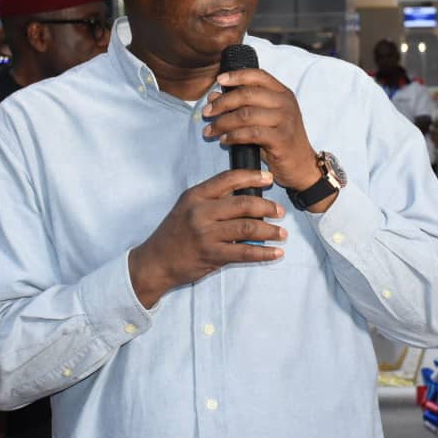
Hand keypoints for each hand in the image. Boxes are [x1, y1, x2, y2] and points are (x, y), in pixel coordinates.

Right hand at [128, 169, 286, 308]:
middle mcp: (201, 212)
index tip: (269, 179)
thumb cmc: (174, 233)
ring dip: (269, 230)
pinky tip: (275, 252)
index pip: (228, 179)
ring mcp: (206, 234)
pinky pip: (244, 252)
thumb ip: (212, 199)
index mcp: (195, 196)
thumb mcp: (187, 207)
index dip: (252, 176)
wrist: (155, 262)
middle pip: (243, 203)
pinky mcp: (211, 255)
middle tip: (280, 211)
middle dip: (267, 206)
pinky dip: (264, 253)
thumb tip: (245, 192)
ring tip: (281, 233)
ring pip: (247, 227)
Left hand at [203, 69, 322, 192]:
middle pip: (247, 95)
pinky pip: (251, 133)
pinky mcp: (282, 138)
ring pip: (246, 115)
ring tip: (210, 130)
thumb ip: (242, 106)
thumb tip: (213, 96)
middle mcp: (285, 103)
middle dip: (222, 103)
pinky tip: (224, 140)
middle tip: (206, 112)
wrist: (301, 166)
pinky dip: (233, 136)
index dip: (237, 76)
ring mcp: (285, 120)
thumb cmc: (279, 141)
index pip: (258, 76)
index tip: (218, 80)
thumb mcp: (262, 119)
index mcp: (282, 93)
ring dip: (223, 122)